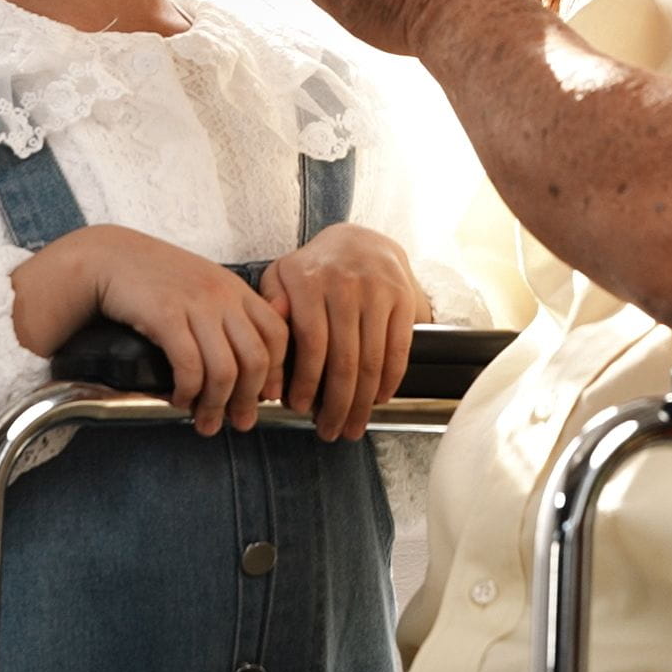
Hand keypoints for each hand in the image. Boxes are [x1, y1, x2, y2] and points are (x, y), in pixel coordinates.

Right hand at [30, 227, 286, 434]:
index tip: (269, 397)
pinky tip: (179, 401)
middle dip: (250, 399)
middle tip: (241, 422)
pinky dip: (188, 392)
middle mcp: (222, 295)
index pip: (277, 332)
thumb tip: (247, 361)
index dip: (278, 370)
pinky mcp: (165, 316)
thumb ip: (228, 312)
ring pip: (225, 369)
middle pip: (256, 358)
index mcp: (236, 288)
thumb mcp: (203, 285)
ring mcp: (194, 305)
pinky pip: (189, 366)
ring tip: (207, 422)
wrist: (110, 257)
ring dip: (217, 405)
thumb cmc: (156, 278)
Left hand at [258, 222, 426, 440]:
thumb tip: (268, 344)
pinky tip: (378, 399)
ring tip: (353, 426)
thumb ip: (270, 306)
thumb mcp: (281, 276)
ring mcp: (378, 291)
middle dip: (337, 404)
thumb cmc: (313, 269)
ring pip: (372, 360)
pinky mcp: (403, 298)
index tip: (300, 409)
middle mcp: (345, 284)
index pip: (310, 343)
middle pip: (344, 359)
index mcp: (309, 281)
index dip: (307, 382)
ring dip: (362, 402)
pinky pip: (397, 349)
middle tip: (330, 431)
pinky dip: (389, 380)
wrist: (362, 239)